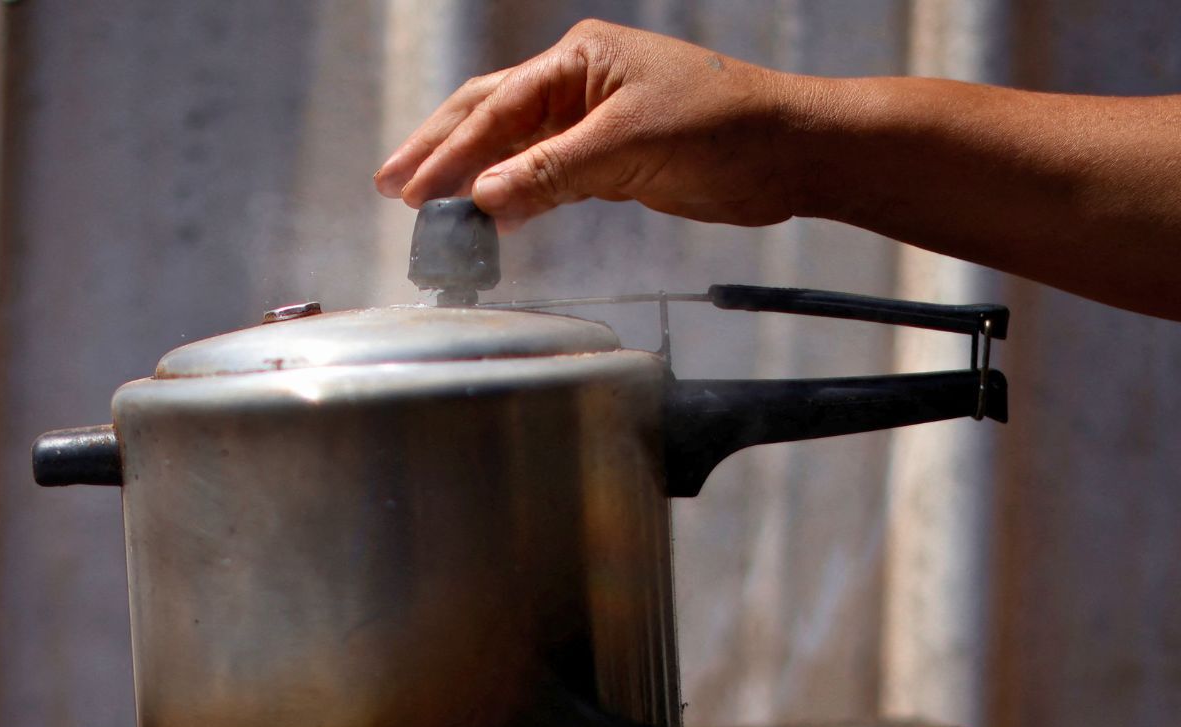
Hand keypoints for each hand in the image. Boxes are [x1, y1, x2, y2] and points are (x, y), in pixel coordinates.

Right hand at [373, 20, 807, 227]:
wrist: (789, 153)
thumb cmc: (724, 128)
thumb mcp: (628, 148)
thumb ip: (551, 173)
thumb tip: (482, 200)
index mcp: (580, 58)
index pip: (497, 106)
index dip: (451, 151)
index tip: (414, 191)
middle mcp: (579, 82)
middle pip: (489, 115)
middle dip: (439, 151)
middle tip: (391, 187)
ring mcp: (592, 120)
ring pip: (512, 147)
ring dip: (468, 175)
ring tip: (420, 202)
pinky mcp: (608, 159)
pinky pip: (542, 175)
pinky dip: (510, 195)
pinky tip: (485, 214)